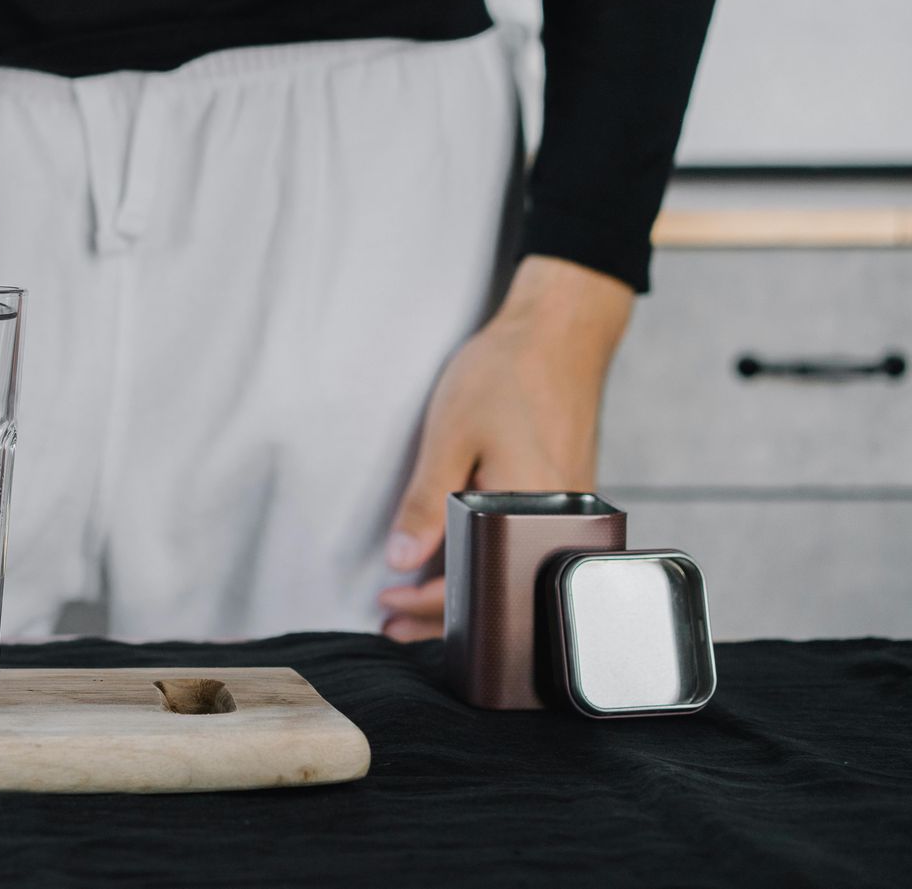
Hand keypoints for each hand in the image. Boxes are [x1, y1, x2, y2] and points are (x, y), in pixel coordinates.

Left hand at [377, 255, 633, 641]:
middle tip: (394, 622)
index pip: (479, 582)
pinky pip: (526, 544)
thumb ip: (425, 503)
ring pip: (515, 569)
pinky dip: (491, 559)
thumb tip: (402, 560)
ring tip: (418, 605)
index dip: (429, 602)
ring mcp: (569, 511)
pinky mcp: (568, 498)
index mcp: (531, 509)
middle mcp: (560, 520)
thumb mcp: (449, 435)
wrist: (558, 334)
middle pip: (502, 588)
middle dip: (447, 613)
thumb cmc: (506, 374)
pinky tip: (460, 563)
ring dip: (467, 589)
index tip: (388, 604)